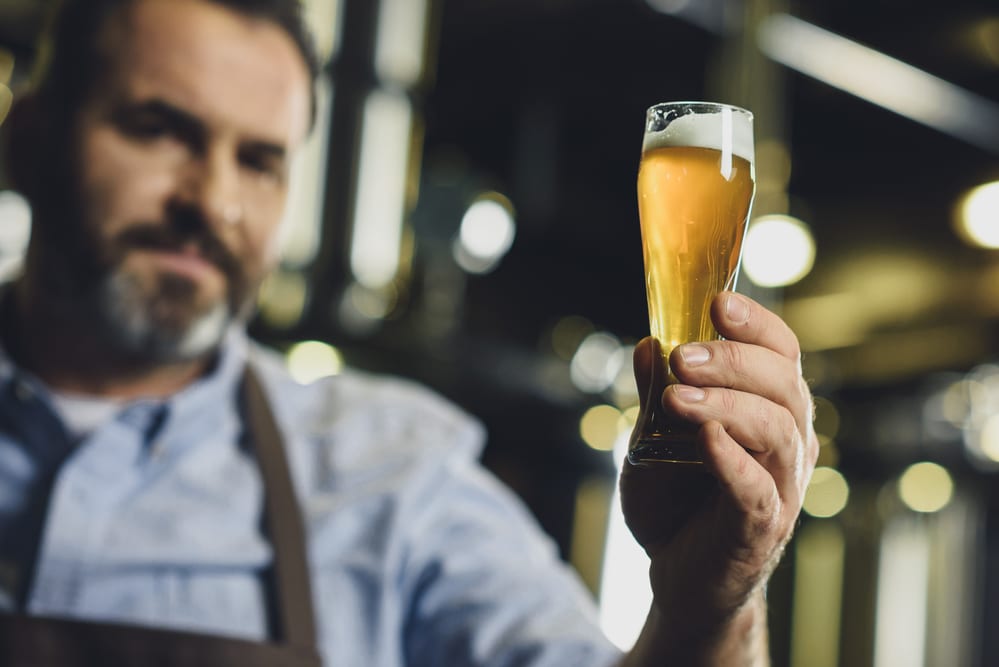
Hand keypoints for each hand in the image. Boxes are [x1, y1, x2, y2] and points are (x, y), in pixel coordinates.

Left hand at [619, 292, 818, 659]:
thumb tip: (649, 344)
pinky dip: (732, 461)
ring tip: (677, 396)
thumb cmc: (675, 500)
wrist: (678, 576)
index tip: (717, 302)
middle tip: (685, 356)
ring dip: (727, 405)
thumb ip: (655, 395)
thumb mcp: (654, 440)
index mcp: (768, 412)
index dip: (757, 325)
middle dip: (735, 361)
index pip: (782, 355)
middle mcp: (787, 444)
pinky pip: (757, 491)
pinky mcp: (761, 529)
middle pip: (785, 386)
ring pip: (777, 432)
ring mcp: (780, 488)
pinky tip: (705, 439)